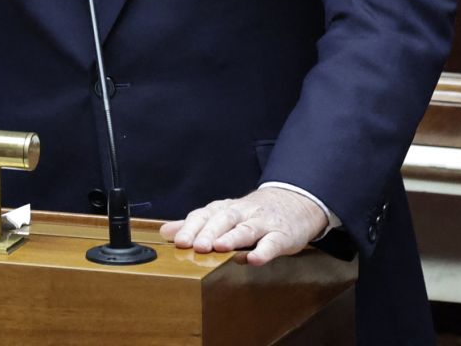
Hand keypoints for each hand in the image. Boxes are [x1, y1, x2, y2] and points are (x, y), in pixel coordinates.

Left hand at [159, 187, 326, 265]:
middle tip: (194, 246)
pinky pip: (272, 243)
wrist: (294, 201)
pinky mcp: (281, 235)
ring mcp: (262, 223)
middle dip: (208, 232)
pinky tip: (255, 259)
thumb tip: (166, 232)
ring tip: (218, 248)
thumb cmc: (252, 213)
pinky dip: (264, 251)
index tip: (177, 241)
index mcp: (224, 209)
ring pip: (246, 228)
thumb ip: (195, 225)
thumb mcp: (223, 215)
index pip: (205, 215)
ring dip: (232, 237)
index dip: (191, 227)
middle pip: (222, 220)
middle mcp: (241, 213)